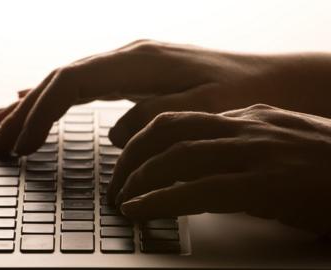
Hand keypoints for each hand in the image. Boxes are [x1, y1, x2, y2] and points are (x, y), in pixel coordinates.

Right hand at [0, 40, 330, 155]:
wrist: (272, 79)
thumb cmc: (240, 93)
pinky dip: (55, 98)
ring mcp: (128, 63)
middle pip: (58, 80)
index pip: (69, 85)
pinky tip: (37, 101)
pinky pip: (83, 85)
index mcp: (137, 62)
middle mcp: (127, 56)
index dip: (39, 114)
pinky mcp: (134, 74)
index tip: (22, 146)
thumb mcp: (200, 110)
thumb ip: (153, 119)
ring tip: (1, 124)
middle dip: (23, 112)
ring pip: (66, 81)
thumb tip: (116, 134)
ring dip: (32, 105)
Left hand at [113, 104, 330, 234]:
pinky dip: (161, 200)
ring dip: (139, 179)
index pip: (179, 120)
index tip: (128, 161)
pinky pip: (199, 189)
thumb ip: (240, 148)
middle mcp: (247, 127)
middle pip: (168, 132)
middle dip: (132, 158)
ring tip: (121, 200)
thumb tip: (199, 165)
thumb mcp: (279, 146)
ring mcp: (257, 153)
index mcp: (248, 118)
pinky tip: (141, 210)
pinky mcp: (267, 184)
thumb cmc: (330, 166)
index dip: (144, 141)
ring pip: (177, 157)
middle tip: (116, 184)